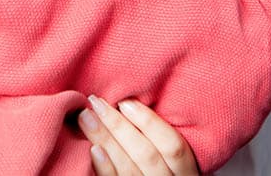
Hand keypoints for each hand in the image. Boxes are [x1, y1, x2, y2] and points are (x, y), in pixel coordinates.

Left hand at [78, 96, 198, 175]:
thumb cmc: (157, 171)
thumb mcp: (170, 162)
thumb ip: (157, 141)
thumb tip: (128, 105)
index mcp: (184, 171)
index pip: (174, 145)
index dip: (150, 122)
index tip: (126, 102)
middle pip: (146, 154)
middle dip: (119, 125)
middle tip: (96, 102)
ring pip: (128, 168)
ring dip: (106, 140)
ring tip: (86, 118)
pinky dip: (105, 168)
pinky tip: (94, 150)